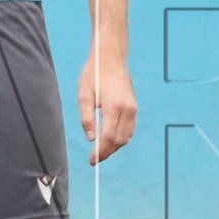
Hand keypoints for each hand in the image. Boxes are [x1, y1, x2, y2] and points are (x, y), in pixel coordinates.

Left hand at [76, 50, 137, 165]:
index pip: (108, 137)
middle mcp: (127, 109)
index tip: (91, 160)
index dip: (100, 152)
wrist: (111, 58)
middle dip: (106, 153)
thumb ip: (87, 117)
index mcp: (114, 106)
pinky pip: (130, 130)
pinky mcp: (134, 107)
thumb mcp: (84, 94)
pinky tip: (109, 140)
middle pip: (119, 141)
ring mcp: (133, 108)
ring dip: (114, 147)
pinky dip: (121, 139)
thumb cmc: (94, 74)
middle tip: (93, 159)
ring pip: (126, 137)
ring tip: (100, 151)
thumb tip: (91, 139)